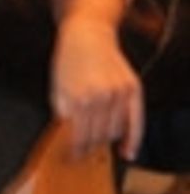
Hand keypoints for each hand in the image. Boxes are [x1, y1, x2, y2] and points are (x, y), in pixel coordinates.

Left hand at [51, 14, 143, 159]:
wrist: (87, 35)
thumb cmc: (68, 62)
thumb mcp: (56, 88)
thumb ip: (63, 115)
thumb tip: (67, 141)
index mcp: (78, 98)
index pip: (79, 136)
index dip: (75, 151)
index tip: (72, 158)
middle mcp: (101, 96)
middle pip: (98, 136)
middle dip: (89, 148)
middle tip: (83, 156)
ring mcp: (120, 92)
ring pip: (116, 131)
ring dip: (106, 141)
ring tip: (96, 144)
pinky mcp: (134, 88)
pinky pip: (136, 121)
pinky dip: (133, 139)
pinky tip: (127, 152)